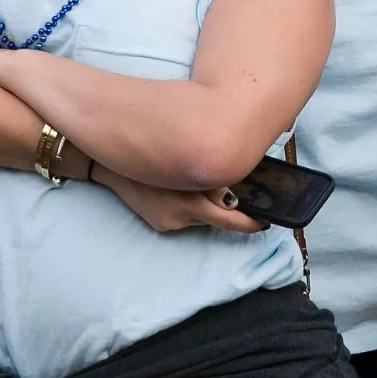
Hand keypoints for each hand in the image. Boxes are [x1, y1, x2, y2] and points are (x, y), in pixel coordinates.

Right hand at [98, 168, 269, 234]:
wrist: (110, 163)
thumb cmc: (153, 154)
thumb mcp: (187, 167)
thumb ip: (212, 184)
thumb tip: (233, 199)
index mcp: (188, 203)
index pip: (229, 220)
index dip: (251, 223)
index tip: (266, 221)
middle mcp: (179, 218)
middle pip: (217, 218)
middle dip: (232, 211)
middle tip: (248, 204)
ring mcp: (167, 222)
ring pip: (202, 216)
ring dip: (210, 206)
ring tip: (206, 185)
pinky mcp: (160, 223)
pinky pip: (186, 216)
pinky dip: (194, 206)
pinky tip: (188, 190)